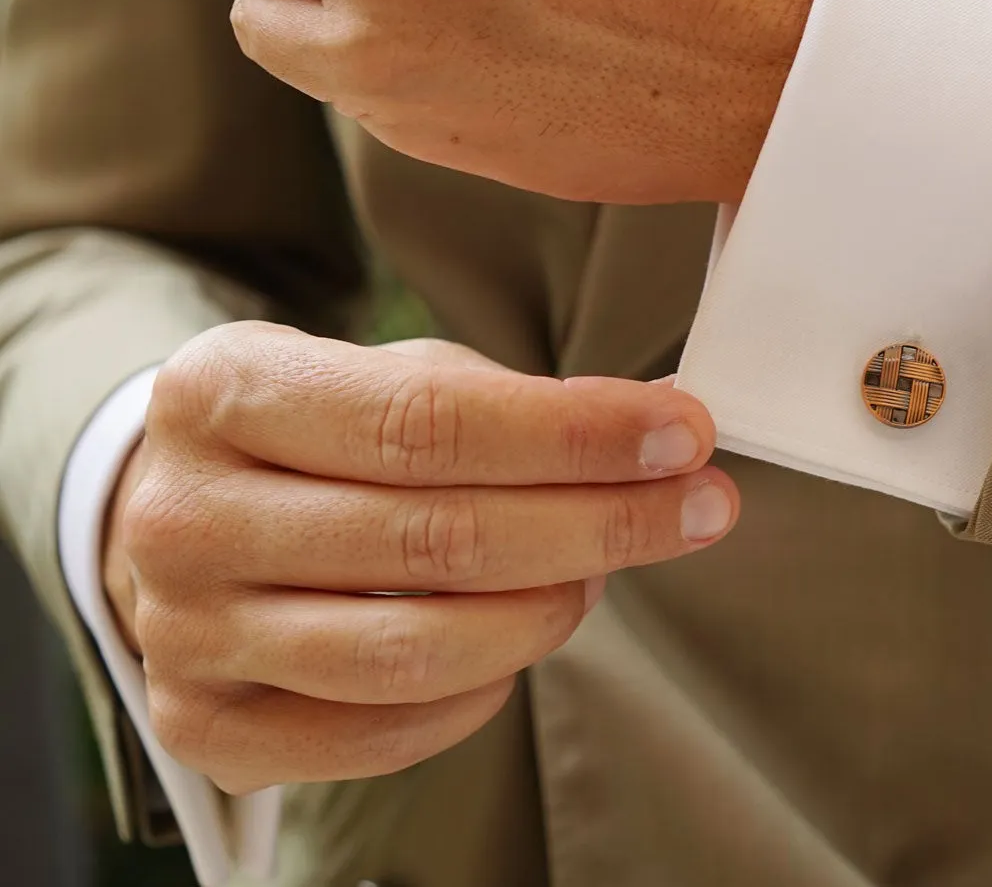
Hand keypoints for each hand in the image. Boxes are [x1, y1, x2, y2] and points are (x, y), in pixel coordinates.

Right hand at [100, 323, 735, 792]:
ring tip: (609, 568)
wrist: (177, 516)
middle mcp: (183, 516)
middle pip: (436, 537)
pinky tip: (527, 633)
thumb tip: (658, 434)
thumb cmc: (316, 436)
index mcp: (222, 391)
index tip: (682, 433)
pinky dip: (485, 690)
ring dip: (552, 610)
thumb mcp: (384, 373)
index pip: (427, 420)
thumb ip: (505, 402)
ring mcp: (185, 632)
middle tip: (699, 506)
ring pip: (418, 648)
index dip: (574, 433)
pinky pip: (386, 732)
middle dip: (601, 521)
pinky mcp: (207, 727)